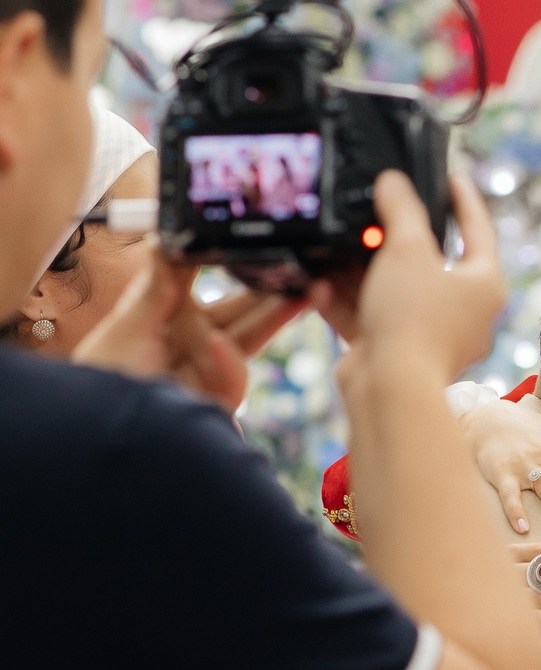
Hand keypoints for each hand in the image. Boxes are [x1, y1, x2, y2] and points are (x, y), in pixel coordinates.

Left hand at [74, 245, 306, 412]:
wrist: (96, 431)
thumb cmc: (102, 380)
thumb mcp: (126, 327)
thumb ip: (155, 288)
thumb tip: (165, 238)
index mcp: (176, 321)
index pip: (219, 290)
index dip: (247, 272)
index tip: (271, 249)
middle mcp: (197, 347)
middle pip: (248, 317)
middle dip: (281, 297)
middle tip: (314, 275)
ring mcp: (208, 378)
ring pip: (248, 345)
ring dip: (273, 319)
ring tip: (297, 295)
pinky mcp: (214, 406)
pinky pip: (232, 381)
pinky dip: (226, 362)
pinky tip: (217, 342)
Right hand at [313, 173, 503, 388]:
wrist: (390, 390)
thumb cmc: (413, 319)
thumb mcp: (407, 249)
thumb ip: (401, 209)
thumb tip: (392, 182)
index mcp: (484, 285)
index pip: (479, 230)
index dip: (464, 200)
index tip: (452, 178)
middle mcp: (465, 313)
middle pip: (431, 263)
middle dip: (397, 239)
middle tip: (381, 210)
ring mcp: (431, 336)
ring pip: (396, 292)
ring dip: (364, 271)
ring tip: (342, 245)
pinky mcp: (398, 355)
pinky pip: (373, 320)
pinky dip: (349, 303)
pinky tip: (323, 285)